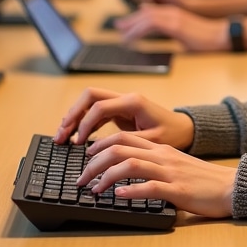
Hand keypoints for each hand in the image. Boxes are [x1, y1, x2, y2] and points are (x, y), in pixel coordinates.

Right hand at [54, 87, 194, 148]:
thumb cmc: (173, 134)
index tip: (78, 143)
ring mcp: (122, 103)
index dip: (84, 123)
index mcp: (133, 102)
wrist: (185, 129)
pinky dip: (85, 122)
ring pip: (90, 102)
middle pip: (90, 96)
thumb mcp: (153, 142)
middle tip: (61, 134)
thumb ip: (128, 143)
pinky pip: (97, 111)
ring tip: (63, 136)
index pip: (99, 106)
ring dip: (75, 117)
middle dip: (72, 114)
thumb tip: (103, 150)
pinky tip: (78, 138)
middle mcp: (125, 98)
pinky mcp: (121, 111)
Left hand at [77, 132, 235, 218]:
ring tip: (93, 189)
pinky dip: (131, 191)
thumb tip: (125, 173)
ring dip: (106, 176)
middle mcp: (162, 156)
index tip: (86, 158)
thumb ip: (153, 165)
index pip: (123, 137)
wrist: (230, 187)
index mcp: (160, 148)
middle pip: (120, 148)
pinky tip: (118, 196)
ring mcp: (170, 172)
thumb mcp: (175, 165)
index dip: (100, 145)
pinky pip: (151, 187)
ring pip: (130, 164)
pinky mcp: (178, 190)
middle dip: (94, 162)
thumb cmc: (202, 180)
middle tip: (81, 178)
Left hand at [114, 6, 230, 51]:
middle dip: (130, 19)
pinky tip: (132, 38)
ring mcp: (174, 17)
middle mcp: (172, 12)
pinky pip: (151, 24)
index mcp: (174, 14)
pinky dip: (139, 30)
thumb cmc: (206, 40)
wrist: (221, 36)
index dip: (136, 18)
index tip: (125, 25)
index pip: (150, 12)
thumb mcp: (185, 35)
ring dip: (131, 25)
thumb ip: (172, 32)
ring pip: (146, 16)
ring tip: (122, 34)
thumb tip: (162, 37)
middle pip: (144, 12)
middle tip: (118, 27)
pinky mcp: (176, 24)